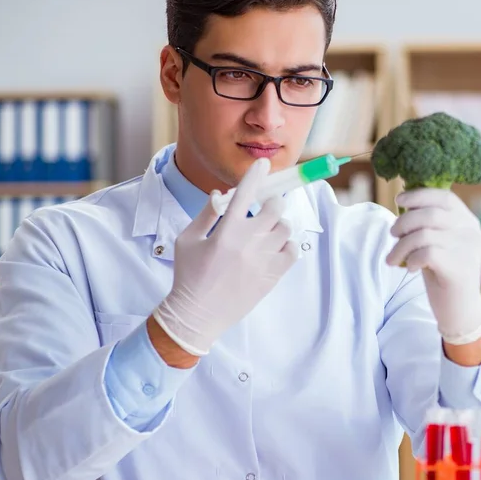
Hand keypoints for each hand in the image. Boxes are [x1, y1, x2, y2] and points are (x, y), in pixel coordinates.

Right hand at [152, 157, 298, 355]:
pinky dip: (287, 246)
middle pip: (275, 208)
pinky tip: (274, 249)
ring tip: (266, 233)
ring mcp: (263, 259)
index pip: (245, 193)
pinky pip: (293, 251)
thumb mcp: (187, 240)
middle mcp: (248, 242)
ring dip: (278, 225)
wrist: (197, 315)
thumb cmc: (188, 276)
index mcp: (225, 230)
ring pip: (286, 228)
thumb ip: (205, 214)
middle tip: (264, 209)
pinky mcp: (272, 276)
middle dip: (271, 204)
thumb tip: (220, 194)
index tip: (263, 164)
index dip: (255, 175)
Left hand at [386, 188, 480, 345]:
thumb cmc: (442, 272)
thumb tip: (403, 201)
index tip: (398, 200)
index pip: (444, 197)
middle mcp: (471, 232)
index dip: (419, 195)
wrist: (459, 310)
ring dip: (401, 245)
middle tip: (392, 234)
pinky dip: (411, 259)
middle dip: (403, 222)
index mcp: (468, 221)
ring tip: (393, 258)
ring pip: (423, 234)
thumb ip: (428, 224)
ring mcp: (467, 250)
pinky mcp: (460, 269)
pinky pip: (426, 254)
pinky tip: (410, 268)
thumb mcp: (437, 242)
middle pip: (430, 214)